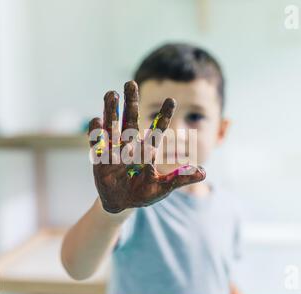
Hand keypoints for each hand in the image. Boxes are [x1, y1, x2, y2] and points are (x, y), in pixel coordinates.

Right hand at [88, 81, 205, 212]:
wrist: (122, 204)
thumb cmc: (143, 193)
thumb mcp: (163, 187)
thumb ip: (180, 179)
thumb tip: (204, 173)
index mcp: (147, 150)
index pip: (157, 130)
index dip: (163, 116)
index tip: (171, 100)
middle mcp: (130, 145)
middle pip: (130, 121)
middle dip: (130, 103)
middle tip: (130, 83)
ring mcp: (114, 151)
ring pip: (112, 127)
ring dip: (111, 111)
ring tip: (111, 93)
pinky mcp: (100, 159)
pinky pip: (97, 143)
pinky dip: (96, 132)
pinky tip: (97, 120)